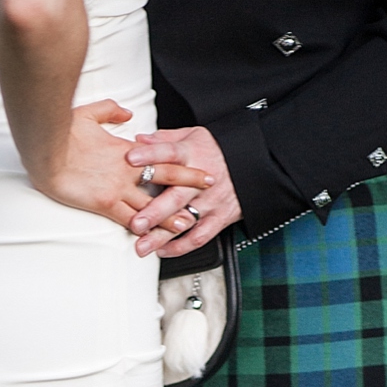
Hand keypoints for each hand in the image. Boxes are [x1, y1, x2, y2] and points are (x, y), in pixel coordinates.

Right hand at [39, 101, 213, 230]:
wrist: (44, 147)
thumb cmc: (61, 131)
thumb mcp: (89, 114)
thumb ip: (111, 112)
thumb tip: (128, 115)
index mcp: (125, 150)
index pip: (159, 155)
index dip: (180, 160)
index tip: (195, 162)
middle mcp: (126, 170)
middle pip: (164, 178)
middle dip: (188, 183)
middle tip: (208, 188)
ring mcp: (117, 188)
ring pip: (150, 203)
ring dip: (170, 214)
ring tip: (189, 222)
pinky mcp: (104, 202)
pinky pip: (127, 218)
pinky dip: (142, 228)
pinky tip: (153, 236)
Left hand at [125, 127, 241, 255]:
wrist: (256, 162)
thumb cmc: (218, 150)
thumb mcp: (194, 135)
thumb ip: (165, 139)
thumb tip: (139, 140)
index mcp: (193, 154)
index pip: (170, 153)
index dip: (151, 155)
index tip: (130, 159)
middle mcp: (201, 180)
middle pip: (176, 196)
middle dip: (155, 212)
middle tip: (136, 223)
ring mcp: (211, 201)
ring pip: (185, 221)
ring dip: (162, 236)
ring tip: (143, 247)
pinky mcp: (220, 218)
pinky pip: (199, 237)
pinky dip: (181, 247)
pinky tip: (163, 251)